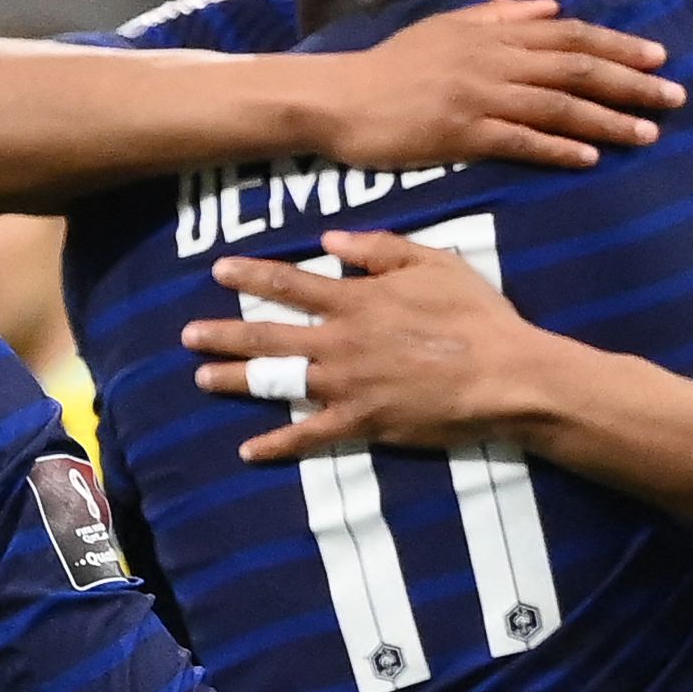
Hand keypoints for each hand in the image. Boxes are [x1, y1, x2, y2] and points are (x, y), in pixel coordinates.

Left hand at [183, 228, 570, 460]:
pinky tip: (248, 451)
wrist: (505, 376)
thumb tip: (330, 240)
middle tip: (187, 335)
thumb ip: (379, 249)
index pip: (289, 283)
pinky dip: (277, 445)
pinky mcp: (361, 423)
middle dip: (223, 333)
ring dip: (237, 380)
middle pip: (268, 335)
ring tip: (202, 379)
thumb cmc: (475, 315)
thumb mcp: (434, 263)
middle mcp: (339, 342)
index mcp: (355, 300)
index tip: (218, 270)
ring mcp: (346, 385)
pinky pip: (310, 436)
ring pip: (278, 382)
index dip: (251, 275)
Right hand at [307, 0, 681, 173]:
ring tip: (648, 134)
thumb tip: (551, 10)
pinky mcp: (461, 133)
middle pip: (577, 68)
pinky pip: (520, 141)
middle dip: (632, 82)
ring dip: (608, 120)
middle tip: (675, 96)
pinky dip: (558, 148)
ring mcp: (479, 96)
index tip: (659, 56)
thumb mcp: (446, 26)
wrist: (340, 98)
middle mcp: (494, 60)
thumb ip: (500, 16)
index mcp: (493, 32)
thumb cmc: (392, 65)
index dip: (619, 44)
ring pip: (558, 105)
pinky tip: (589, 158)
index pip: (570, 35)